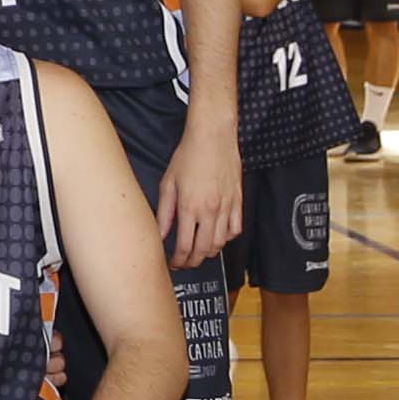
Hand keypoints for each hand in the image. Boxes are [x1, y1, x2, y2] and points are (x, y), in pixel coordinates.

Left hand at [156, 129, 245, 266]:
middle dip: (193, 261)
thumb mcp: (168, 183)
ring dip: (210, 252)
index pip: (185, 246)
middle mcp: (210, 210)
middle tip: (186, 262)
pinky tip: (217, 236)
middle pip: (204, 250)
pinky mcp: (238, 200)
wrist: (213, 136)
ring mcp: (227, 206)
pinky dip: (227, 238)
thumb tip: (160, 234)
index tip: (174, 263)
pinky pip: (236, 229)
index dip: (178, 260)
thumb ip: (164, 213)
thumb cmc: (189, 155)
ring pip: (221, 243)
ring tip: (199, 252)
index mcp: (189, 206)